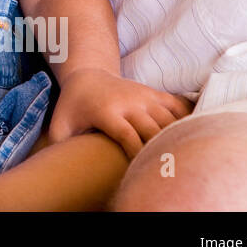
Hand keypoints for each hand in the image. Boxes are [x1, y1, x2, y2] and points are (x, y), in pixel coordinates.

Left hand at [48, 68, 192, 158]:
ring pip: (168, 118)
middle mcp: (128, 102)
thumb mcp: (59, 125)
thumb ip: (57, 146)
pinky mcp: (153, 92)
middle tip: (167, 171)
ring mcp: (143, 96)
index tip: (143, 171)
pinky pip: (177, 106)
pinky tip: (190, 136)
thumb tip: (56, 168)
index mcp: (106, 112)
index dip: (138, 154)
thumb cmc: (73, 107)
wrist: (86, 75)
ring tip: (183, 158)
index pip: (127, 135)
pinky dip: (187, 119)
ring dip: (176, 137)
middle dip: (160, 150)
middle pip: (152, 128)